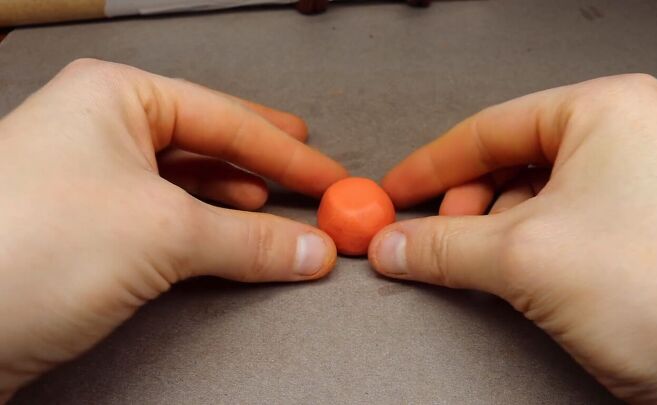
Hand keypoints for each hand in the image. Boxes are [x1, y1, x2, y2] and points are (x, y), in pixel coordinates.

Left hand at [0, 59, 345, 398]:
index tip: (330, 177)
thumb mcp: (163, 232)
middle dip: (264, 169)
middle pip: (208, 144)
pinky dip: (206, 232)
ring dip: (238, 204)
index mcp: (115, 96)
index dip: (288, 153)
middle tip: (314, 182)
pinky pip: (165, 220)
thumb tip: (310, 249)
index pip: (226, 119)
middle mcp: (101, 129)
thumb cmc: (29, 247)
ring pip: (187, 183)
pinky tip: (229, 239)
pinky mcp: (86, 229)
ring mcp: (90, 179)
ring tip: (280, 212)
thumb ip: (249, 239)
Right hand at [369, 74, 656, 403]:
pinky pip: (557, 228)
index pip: (488, 129)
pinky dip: (522, 252)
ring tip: (478, 267)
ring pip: (530, 200)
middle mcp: (625, 139)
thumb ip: (444, 246)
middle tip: (435, 241)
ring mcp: (635, 185)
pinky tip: (513, 278)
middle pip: (507, 163)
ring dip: (491, 235)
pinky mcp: (637, 232)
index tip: (396, 192)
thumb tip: (396, 243)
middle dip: (465, 208)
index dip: (431, 166)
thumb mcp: (524, 257)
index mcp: (605, 112)